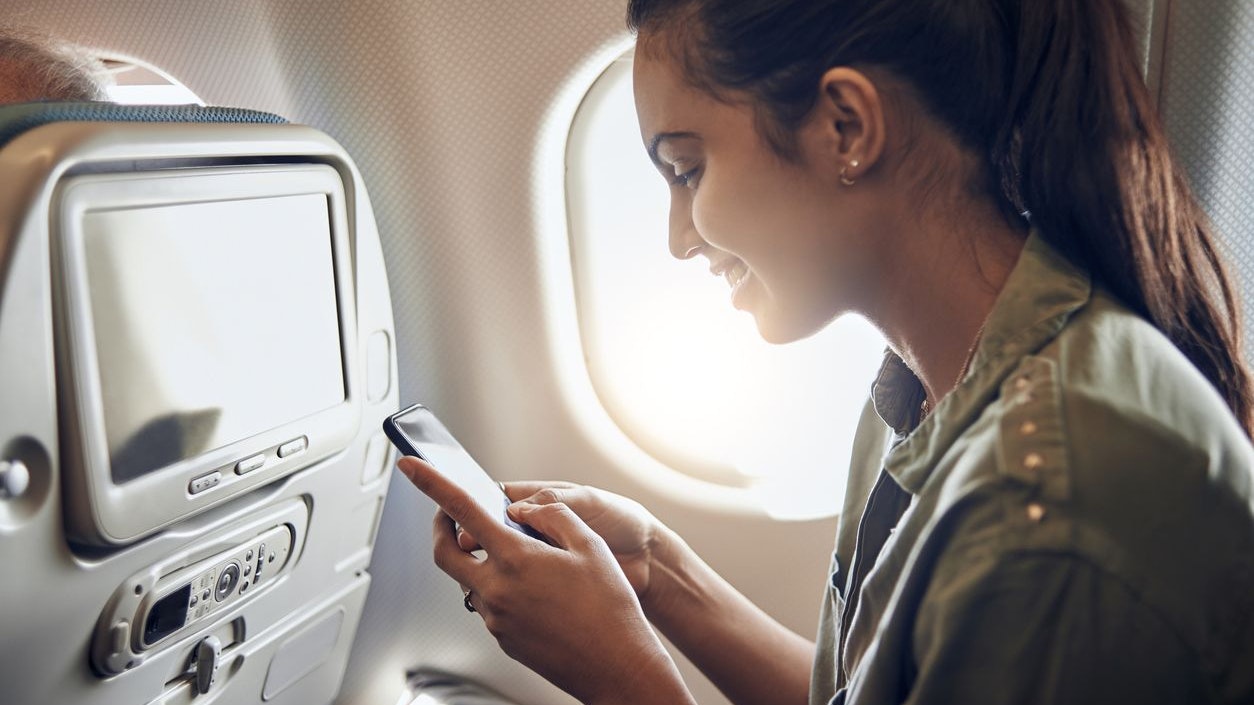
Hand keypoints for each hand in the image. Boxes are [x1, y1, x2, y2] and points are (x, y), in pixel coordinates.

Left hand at [397, 457, 693, 704]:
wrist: (617, 667)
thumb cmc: (610, 607)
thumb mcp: (589, 544)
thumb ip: (551, 516)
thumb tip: (523, 509)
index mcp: (516, 559)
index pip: (462, 511)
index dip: (432, 483)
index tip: (409, 466)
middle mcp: (497, 590)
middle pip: (445, 553)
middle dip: (440, 528)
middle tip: (450, 516)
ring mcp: (496, 619)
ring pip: (470, 581)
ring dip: (481, 563)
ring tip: (523, 560)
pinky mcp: (503, 640)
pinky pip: (490, 606)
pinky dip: (500, 589)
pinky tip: (536, 592)